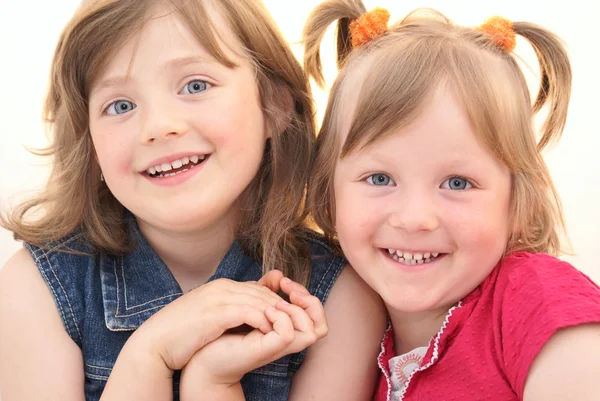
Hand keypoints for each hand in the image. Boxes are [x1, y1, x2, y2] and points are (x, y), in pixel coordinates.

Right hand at [132, 278, 283, 371]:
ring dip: (275, 312)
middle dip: (280, 304)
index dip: (274, 300)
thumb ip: (226, 310)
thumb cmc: (181, 332)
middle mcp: (221, 288)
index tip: (285, 314)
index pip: (257, 288)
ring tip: (287, 326)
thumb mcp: (207, 315)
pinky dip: (262, 320)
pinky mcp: (216, 313)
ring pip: (258, 300)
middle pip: (262, 291)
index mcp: (220, 287)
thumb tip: (242, 317)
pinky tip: (270, 331)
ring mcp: (218, 298)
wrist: (156, 342)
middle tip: (294, 319)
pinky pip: (248, 312)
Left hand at [180, 273, 328, 398]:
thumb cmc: (225, 332)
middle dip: (310, 300)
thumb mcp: (250, 305)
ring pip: (314, 330)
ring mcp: (280, 346)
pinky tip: (264, 313)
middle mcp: (288, 339)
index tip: (283, 281)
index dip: (306, 294)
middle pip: (322, 325)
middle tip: (286, 288)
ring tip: (276, 303)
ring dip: (297, 310)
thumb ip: (265, 291)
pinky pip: (289, 333)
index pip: (315, 314)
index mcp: (287, 329)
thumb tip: (278, 272)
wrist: (204, 355)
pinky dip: (281, 319)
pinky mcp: (268, 349)